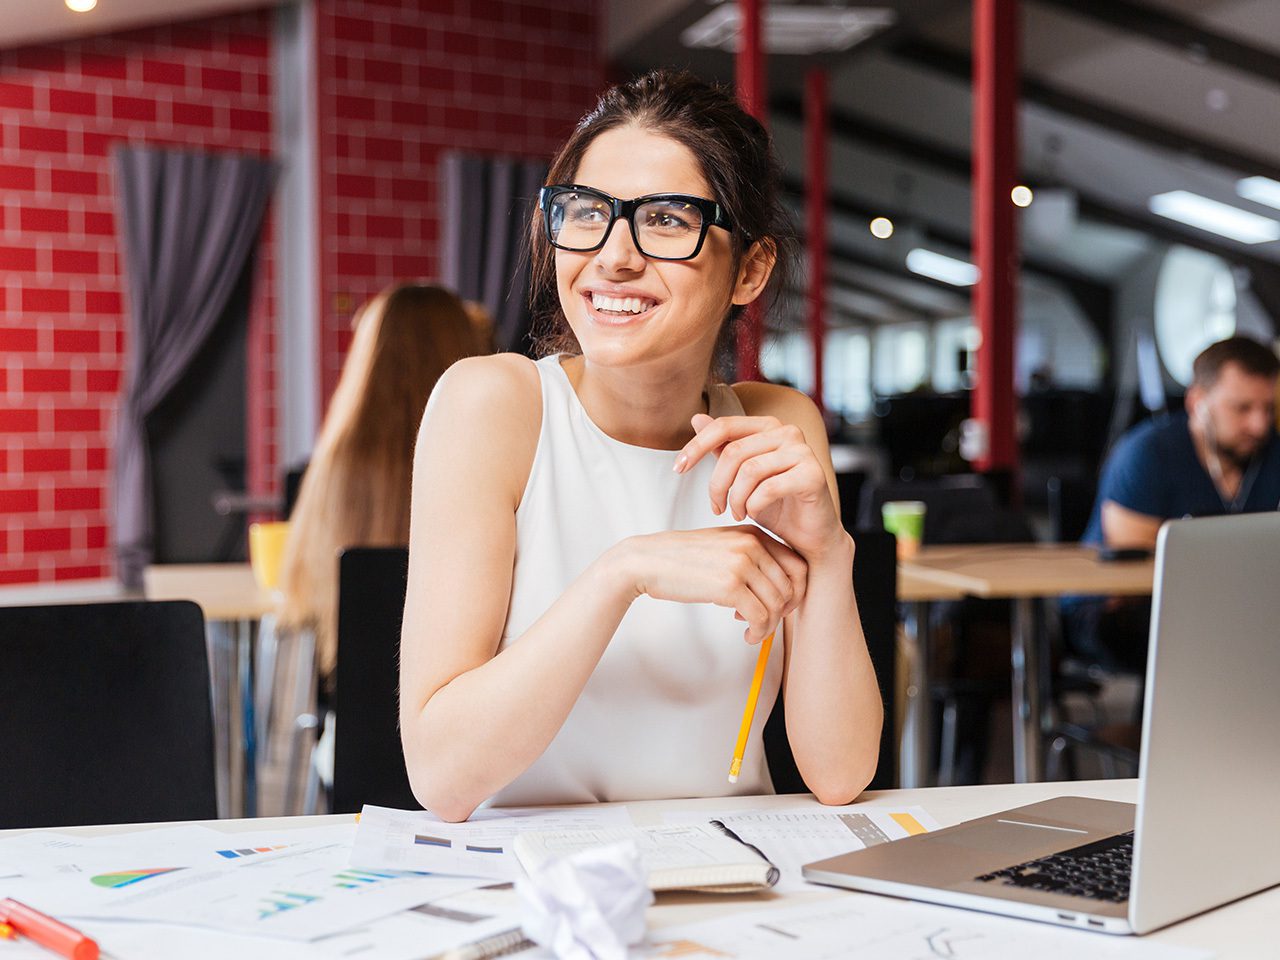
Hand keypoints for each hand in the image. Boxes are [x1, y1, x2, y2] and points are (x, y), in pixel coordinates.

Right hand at [612, 525, 806, 643]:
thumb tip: (780, 591)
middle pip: (791, 586)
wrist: (647, 561)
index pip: (798, 564)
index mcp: (753, 533)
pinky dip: (758, 632)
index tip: (780, 606)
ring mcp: (742, 563)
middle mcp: (751, 544)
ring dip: (768, 626)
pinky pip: (760, 616)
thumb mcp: (723, 548)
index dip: (796, 591)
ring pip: (777, 604)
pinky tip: (746, 635)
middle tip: (765, 621)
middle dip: (782, 611)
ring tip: (752, 631)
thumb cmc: (682, 560)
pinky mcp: (729, 585)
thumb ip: (751, 559)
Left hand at [675, 413, 842, 560]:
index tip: (678, 468)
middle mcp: (788, 432)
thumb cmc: (775, 506)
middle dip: (717, 484)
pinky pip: (768, 488)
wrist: (809, 536)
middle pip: (734, 452)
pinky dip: (753, 505)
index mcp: (769, 427)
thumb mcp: (741, 477)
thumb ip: (722, 448)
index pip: (724, 426)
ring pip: (749, 470)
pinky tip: (753, 514)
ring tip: (737, 513)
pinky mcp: (813, 475)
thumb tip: (696, 417)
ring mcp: (803, 452)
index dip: (697, 446)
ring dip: (735, 498)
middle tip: (716, 508)